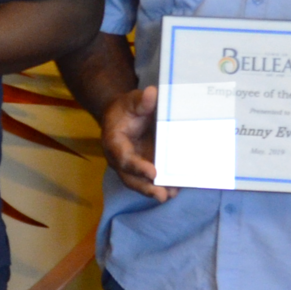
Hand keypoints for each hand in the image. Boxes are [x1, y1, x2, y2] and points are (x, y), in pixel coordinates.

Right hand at [102, 85, 171, 202]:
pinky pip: (150, 180)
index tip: (153, 172)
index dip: (137, 167)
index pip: (123, 158)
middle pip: (130, 178)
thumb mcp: (132, 100)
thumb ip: (141, 100)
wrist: (123, 115)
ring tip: (171, 194)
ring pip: (140, 182)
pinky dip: (162, 184)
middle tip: (162, 195)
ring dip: (155, 190)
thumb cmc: (126, 108)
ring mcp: (132, 166)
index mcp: (114, 142)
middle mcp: (120, 159)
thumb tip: (151, 94)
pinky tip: (176, 188)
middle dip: (146, 187)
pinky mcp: (142, 167)